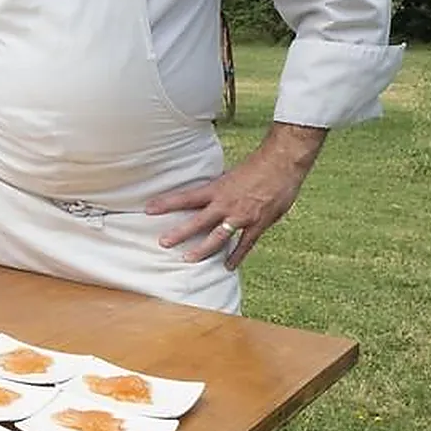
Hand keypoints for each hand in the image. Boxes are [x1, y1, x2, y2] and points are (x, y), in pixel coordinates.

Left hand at [145, 148, 309, 269]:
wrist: (281, 164)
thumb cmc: (256, 166)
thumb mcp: (230, 174)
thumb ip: (218, 188)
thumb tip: (206, 193)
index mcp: (216, 189)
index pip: (185, 198)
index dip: (166, 204)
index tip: (148, 209)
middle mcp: (225, 204)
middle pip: (197, 222)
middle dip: (179, 233)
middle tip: (162, 242)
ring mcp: (241, 216)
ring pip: (217, 237)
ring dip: (202, 249)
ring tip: (187, 258)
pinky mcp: (258, 224)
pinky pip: (245, 244)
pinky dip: (236, 256)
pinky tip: (228, 266)